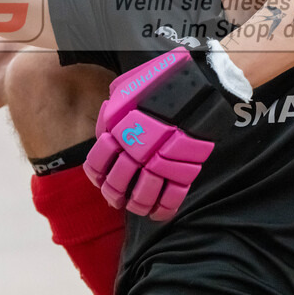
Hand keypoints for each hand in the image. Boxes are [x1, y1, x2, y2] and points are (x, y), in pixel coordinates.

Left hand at [84, 43, 248, 220]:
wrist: (195, 81)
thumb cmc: (158, 81)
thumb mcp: (125, 88)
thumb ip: (112, 111)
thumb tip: (106, 129)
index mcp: (117, 130)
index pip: (97, 165)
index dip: (98, 176)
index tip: (103, 181)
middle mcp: (136, 149)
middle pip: (118, 184)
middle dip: (116, 195)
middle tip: (119, 199)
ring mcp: (161, 159)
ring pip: (143, 194)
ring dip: (138, 205)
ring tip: (139, 207)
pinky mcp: (185, 166)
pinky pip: (173, 195)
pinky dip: (166, 208)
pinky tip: (160, 213)